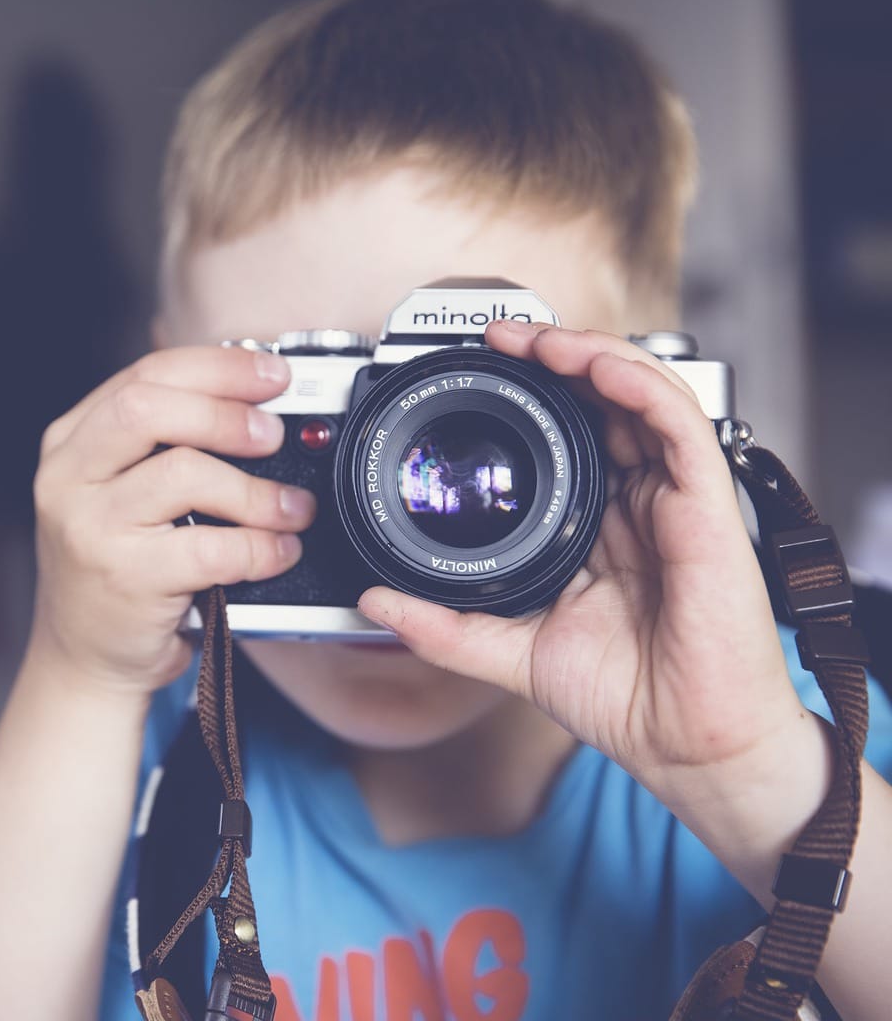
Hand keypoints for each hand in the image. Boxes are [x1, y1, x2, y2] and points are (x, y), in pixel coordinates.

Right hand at [28, 345, 316, 697]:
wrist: (82, 658)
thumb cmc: (114, 569)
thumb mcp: (117, 492)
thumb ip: (162, 445)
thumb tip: (253, 403)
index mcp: (70, 443)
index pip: (144, 376)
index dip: (216, 367)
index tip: (271, 374)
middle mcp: (69, 479)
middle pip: (149, 408)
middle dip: (226, 412)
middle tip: (273, 434)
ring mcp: (91, 529)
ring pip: (184, 474)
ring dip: (255, 489)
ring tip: (290, 507)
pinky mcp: (125, 578)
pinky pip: (209, 547)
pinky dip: (258, 547)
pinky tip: (277, 552)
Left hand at [356, 321, 804, 786]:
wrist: (684, 746)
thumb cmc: (624, 698)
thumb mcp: (509, 652)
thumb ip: (443, 625)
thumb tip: (375, 600)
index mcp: (600, 523)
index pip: (571, 433)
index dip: (531, 393)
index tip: (478, 370)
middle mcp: (639, 501)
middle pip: (604, 399)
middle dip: (553, 355)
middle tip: (499, 337)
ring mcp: (674, 499)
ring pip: (641, 393)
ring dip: (589, 353)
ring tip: (534, 339)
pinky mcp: (707, 507)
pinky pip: (679, 424)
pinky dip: (637, 384)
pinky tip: (595, 366)